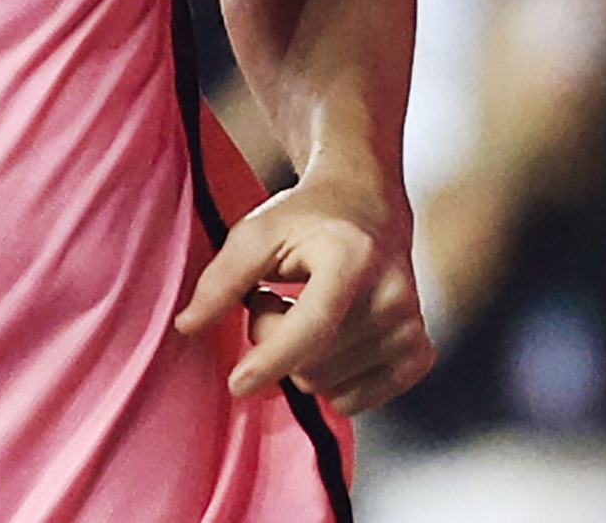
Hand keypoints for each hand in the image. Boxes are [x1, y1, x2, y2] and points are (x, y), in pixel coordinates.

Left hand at [173, 172, 432, 417]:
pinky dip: (330, 379)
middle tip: (278, 298)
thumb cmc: (306, 218)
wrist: (368, 204)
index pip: (312, 327)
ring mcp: (410, 328)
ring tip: (305, 311)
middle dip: (276, 341)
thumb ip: (221, 280)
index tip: (237, 385)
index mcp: (353, 258)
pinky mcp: (419, 353)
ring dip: (301, 358)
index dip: (271, 360)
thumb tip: (186, 328)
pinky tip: (331, 337)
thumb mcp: (256, 232)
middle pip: (311, 365)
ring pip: (327, 387)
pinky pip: (353, 400)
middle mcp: (392, 295)